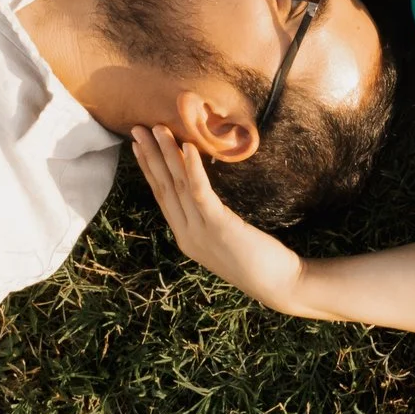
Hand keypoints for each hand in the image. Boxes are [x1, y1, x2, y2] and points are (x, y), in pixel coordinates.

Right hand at [130, 125, 308, 311]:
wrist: (277, 284)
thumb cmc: (256, 258)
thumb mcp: (223, 236)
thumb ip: (208, 218)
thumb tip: (203, 191)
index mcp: (185, 236)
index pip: (161, 196)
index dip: (148, 169)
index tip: (138, 145)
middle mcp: (186, 234)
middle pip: (163, 188)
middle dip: (150, 156)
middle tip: (137, 130)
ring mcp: (200, 232)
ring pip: (178, 186)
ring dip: (167, 155)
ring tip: (159, 129)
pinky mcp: (219, 226)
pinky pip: (201, 193)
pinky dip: (192, 168)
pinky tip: (188, 147)